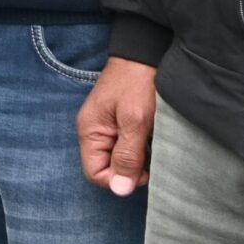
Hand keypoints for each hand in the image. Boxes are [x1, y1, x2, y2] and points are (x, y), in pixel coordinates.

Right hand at [78, 56, 158, 196]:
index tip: (144, 167)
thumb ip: (127, 156)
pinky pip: (126, 146)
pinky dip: (141, 147)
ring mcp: (106, 126)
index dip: (120, 178)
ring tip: (153, 141)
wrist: (145, 53)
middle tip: (152, 153)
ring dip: (139, 158)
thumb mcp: (135, 121)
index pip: (96, 175)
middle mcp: (94, 132)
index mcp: (90, 132)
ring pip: (119, 159)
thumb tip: (119, 190)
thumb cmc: (139, 83)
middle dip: (131, 168)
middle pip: (108, 168)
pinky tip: (152, 136)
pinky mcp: (119, 122)